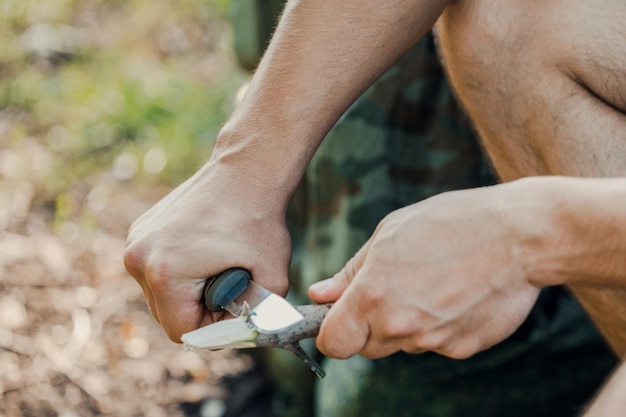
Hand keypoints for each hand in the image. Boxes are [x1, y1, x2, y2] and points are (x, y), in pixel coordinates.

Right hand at [124, 160, 291, 341]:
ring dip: (188, 292)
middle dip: (200, 312)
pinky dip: (180, 271)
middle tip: (231, 289)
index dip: (213, 329)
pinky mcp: (140, 231)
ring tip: (218, 267)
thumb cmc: (259, 220)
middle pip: (167, 315)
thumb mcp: (272, 277)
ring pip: (160, 294)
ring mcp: (136, 242)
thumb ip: (260, 316)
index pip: (182, 332)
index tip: (235, 310)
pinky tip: (204, 252)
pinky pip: (156, 269)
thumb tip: (245, 337)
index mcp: (165, 273)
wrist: (246, 171)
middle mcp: (139, 258)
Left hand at [309, 184, 541, 359]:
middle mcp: (400, 326)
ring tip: (431, 283)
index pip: (333, 342)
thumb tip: (320, 294)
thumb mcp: (390, 234)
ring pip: (403, 344)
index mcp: (373, 296)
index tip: (339, 318)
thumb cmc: (450, 223)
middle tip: (392, 288)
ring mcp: (433, 341)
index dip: (332, 331)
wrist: (518, 236)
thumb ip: (350, 272)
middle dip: (370, 325)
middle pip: (366, 346)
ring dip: (406, 323)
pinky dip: (438, 326)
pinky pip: (435, 344)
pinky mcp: (462, 349)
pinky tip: (455, 294)